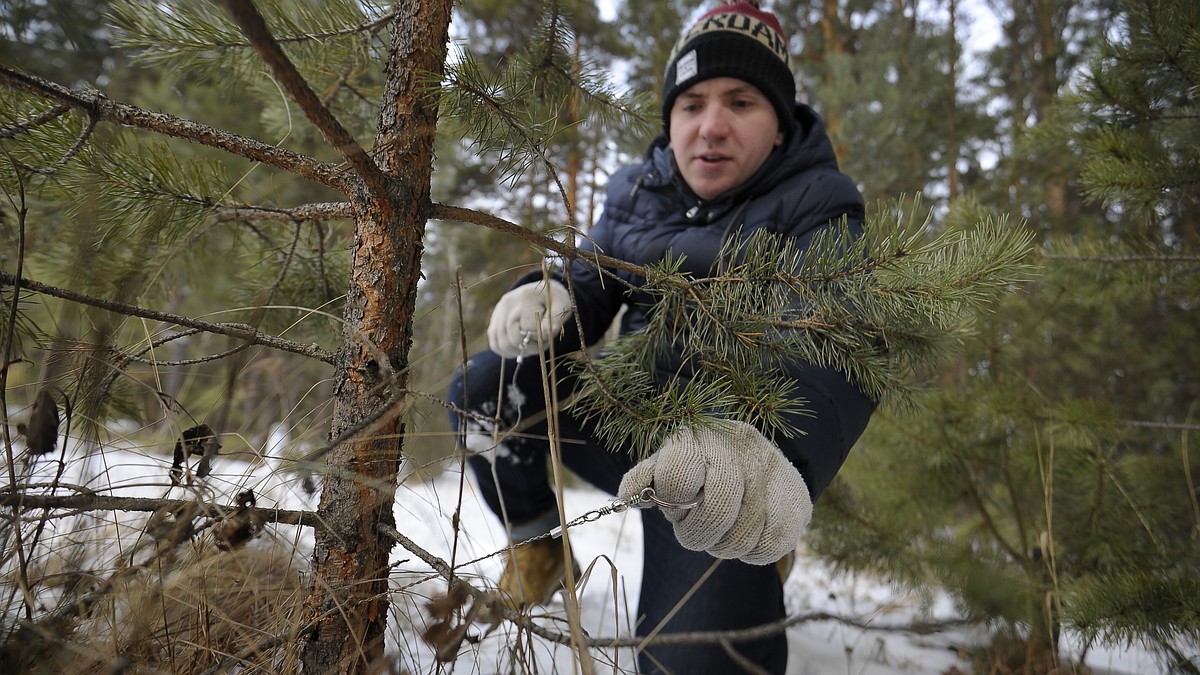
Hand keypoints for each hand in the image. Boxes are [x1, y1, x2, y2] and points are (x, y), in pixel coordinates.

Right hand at [487, 280, 572, 358]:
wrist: (539, 291)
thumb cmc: (552, 300)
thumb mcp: (561, 306)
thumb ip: (554, 320)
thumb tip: (545, 333)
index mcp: (525, 299)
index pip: (527, 330)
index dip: (538, 340)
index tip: (547, 339)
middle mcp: (507, 305)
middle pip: (511, 339)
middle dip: (527, 348)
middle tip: (538, 346)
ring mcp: (498, 313)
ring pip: (501, 344)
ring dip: (516, 351)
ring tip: (529, 348)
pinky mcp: (494, 320)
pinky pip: (494, 342)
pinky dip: (505, 351)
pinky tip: (517, 350)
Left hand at [618, 421, 811, 564]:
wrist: (750, 453)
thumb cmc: (696, 466)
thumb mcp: (665, 464)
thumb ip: (645, 479)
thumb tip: (628, 495)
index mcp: (699, 438)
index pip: (678, 475)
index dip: (674, 503)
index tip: (677, 506)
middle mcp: (739, 447)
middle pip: (718, 510)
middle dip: (699, 534)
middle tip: (695, 533)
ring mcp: (772, 470)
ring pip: (746, 533)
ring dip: (726, 546)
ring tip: (721, 534)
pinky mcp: (798, 496)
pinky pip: (773, 544)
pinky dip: (754, 553)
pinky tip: (747, 538)